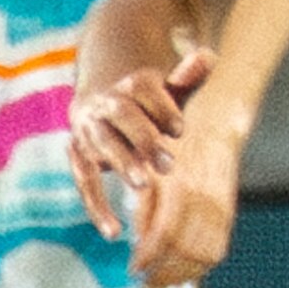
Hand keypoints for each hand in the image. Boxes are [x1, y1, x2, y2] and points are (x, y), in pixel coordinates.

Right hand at [69, 48, 214, 241]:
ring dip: (121, 162)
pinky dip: (97, 206)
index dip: (161, 107)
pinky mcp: (79, 155)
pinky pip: (84, 180)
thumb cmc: (148, 105)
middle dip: (144, 138)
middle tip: (169, 164)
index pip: (142, 87)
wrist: (100, 104)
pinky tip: (113, 232)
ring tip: (144, 185)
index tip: (179, 130)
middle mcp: (105, 103)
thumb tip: (209, 55)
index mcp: (130, 84)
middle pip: (121, 114)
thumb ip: (188, 78)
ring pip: (102, 143)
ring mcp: (88, 129)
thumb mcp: (170, 92)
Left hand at [131, 124, 243, 287]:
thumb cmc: (176, 147)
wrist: (215, 128)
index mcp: (181, 188)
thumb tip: (138, 244)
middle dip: (162, 274)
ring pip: (203, 256)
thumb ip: (144, 207)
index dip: (148, 257)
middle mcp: (204, 202)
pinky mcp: (229, 216)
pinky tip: (184, 273)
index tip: (133, 269)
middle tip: (144, 284)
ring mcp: (220, 210)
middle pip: (184, 251)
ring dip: (181, 276)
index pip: (165, 234)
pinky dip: (199, 268)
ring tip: (161, 283)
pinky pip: (217, 251)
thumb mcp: (151, 170)